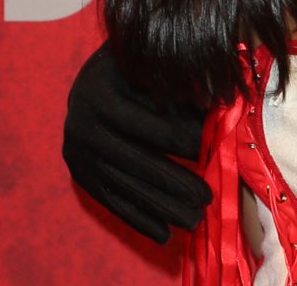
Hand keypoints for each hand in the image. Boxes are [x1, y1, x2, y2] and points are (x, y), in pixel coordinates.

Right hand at [62, 43, 211, 242]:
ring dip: (159, 207)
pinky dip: (137, 217)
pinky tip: (163, 234)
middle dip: (173, 182)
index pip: (145, 124)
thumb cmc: (138, 63)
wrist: (94, 75)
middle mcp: (81, 125)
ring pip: (124, 186)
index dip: (180, 139)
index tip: (211, 152)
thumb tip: (219, 112)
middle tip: (207, 198)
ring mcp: (77, 152)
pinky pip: (110, 199)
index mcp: (99, 92)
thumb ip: (180, 86)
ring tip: (193, 221)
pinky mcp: (80, 172)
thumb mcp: (153, 63)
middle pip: (134, 161)